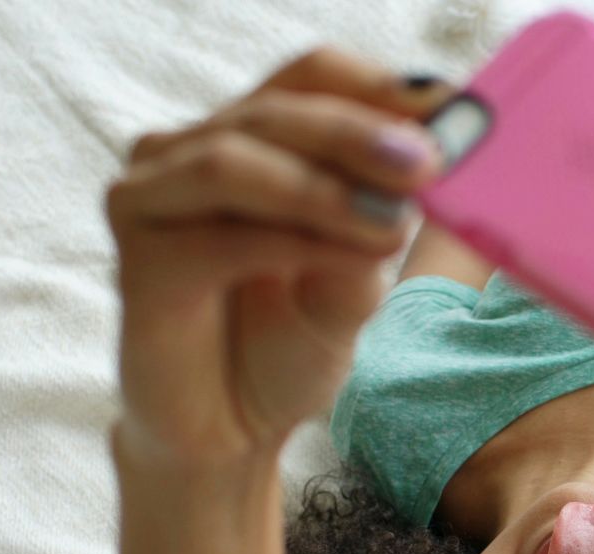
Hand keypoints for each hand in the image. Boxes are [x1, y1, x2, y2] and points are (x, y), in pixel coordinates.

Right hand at [105, 49, 448, 467]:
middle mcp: (185, 153)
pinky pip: (220, 238)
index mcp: (247, 138)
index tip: (455, 113)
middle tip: (430, 163)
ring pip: (235, 161)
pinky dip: (294, 242)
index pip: (309, 77)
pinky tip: (352, 262)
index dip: (379, 87)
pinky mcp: (138, 263)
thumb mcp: (356, 281)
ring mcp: (150, 201)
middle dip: (359, 135)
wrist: (228, 435)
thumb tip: (426, 168)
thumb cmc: (285, 347)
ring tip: (395, 222)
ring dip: (324, 188)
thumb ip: (380, 222)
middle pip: (276, 110)